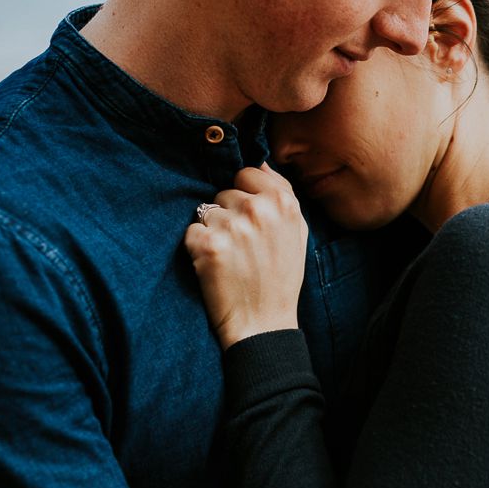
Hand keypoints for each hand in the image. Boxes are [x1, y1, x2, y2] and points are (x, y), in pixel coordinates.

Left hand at [184, 163, 308, 348]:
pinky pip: (191, 231)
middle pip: (224, 192)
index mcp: (284, 202)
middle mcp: (259, 209)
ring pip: (206, 211)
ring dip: (212, 231)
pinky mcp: (208, 245)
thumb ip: (282, 195)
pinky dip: (197, 248)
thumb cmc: (281, 277)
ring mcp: (233, 226)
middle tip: (242, 245)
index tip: (250, 218)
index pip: (247, 172)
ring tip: (230, 257)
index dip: (245, 194)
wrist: (264, 323)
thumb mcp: (297, 232)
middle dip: (228, 214)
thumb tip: (259, 164)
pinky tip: (215, 266)